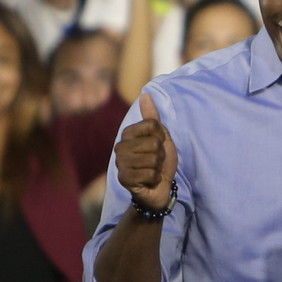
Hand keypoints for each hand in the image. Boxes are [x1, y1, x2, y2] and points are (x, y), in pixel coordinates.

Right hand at [116, 92, 178, 211]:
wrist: (160, 188)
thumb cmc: (159, 161)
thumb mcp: (161, 137)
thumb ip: (153, 117)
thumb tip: (145, 94)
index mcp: (127, 134)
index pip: (152, 124)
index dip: (162, 137)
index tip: (158, 146)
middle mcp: (120, 147)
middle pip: (154, 143)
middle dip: (161, 155)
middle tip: (155, 162)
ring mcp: (120, 163)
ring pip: (153, 159)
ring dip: (158, 168)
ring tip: (152, 171)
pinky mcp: (123, 179)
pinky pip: (150, 174)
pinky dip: (155, 178)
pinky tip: (150, 181)